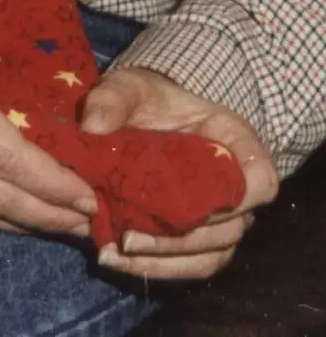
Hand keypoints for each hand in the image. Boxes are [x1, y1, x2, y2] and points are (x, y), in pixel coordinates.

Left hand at [80, 66, 278, 279]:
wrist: (142, 115)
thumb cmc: (147, 98)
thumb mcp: (128, 86)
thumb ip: (111, 99)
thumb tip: (93, 127)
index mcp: (237, 143)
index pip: (262, 180)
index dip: (240, 200)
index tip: (192, 206)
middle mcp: (237, 187)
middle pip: (229, 229)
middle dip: (179, 239)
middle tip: (128, 238)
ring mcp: (221, 218)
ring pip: (209, 256)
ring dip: (164, 261)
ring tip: (116, 253)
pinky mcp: (197, 239)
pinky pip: (189, 266)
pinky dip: (156, 268)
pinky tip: (117, 260)